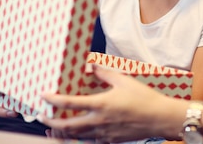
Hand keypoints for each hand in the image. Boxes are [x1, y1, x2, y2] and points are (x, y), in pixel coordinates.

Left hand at [40, 65, 185, 141]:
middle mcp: (99, 121)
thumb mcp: (123, 80)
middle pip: (67, 126)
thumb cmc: (144, 99)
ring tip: (54, 128)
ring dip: (62, 133)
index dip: (53, 100)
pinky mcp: (110, 140)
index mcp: (101, 104)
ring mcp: (104, 134)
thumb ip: (104, 73)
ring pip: (76, 136)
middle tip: (42, 117)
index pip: (69, 103)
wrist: (160, 118)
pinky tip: (78, 132)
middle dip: (51, 122)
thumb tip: (91, 66)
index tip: (43, 96)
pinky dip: (80, 137)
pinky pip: (90, 140)